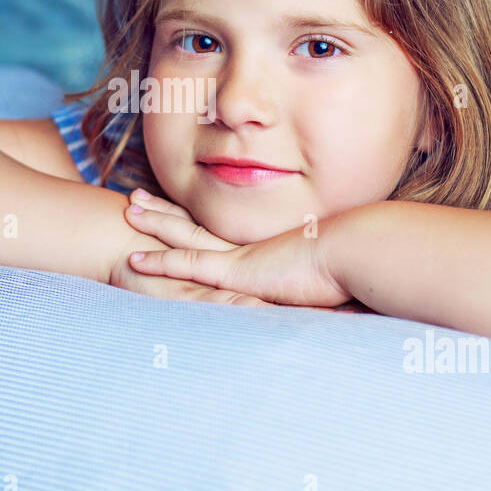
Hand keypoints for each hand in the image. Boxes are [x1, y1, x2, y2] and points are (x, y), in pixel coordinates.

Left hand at [124, 190, 353, 309]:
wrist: (362, 254)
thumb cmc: (356, 266)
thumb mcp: (332, 276)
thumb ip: (320, 284)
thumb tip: (327, 293)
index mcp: (266, 248)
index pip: (222, 231)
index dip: (197, 219)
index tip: (175, 208)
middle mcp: (249, 247)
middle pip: (197, 224)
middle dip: (166, 210)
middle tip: (138, 197)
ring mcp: (241, 257)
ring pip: (186, 236)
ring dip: (155, 223)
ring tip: (129, 208)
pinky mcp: (238, 273)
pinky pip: (190, 266)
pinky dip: (161, 262)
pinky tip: (134, 261)